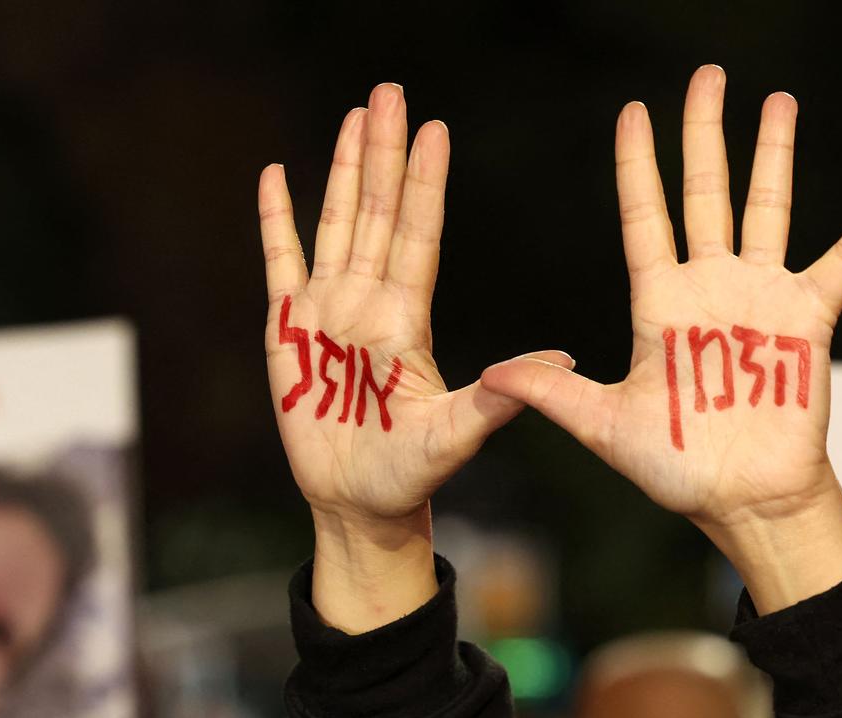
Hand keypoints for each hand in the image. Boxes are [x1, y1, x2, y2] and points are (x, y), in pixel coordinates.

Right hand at [259, 83, 569, 630]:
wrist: (358, 501)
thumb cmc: (411, 472)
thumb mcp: (457, 433)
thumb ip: (498, 396)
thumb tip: (565, 360)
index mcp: (407, 317)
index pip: (417, 234)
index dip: (424, 183)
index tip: (434, 132)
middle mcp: (370, 301)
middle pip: (377, 211)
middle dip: (383, 152)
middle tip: (390, 93)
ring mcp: (328, 309)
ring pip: (335, 222)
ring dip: (342, 169)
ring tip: (353, 116)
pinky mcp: (288, 328)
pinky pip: (280, 261)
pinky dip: (277, 220)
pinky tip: (277, 176)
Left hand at [481, 66, 841, 611]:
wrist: (742, 500)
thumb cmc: (675, 466)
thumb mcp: (603, 424)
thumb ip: (553, 392)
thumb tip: (490, 374)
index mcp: (659, 302)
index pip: (645, 215)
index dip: (638, 165)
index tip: (633, 112)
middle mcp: (709, 285)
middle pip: (706, 191)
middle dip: (704, 133)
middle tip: (705, 76)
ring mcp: (761, 296)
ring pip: (768, 207)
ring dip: (774, 154)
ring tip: (778, 99)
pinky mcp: (809, 319)